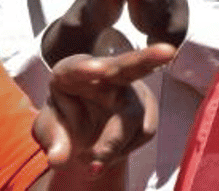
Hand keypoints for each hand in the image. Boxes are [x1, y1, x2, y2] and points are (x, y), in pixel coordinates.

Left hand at [32, 43, 173, 180]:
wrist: (86, 125)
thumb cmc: (64, 118)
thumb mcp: (49, 128)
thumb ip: (52, 139)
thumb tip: (60, 159)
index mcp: (72, 72)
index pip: (76, 68)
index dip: (86, 69)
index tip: (97, 69)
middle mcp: (107, 74)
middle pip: (129, 66)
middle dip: (148, 59)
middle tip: (168, 51)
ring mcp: (132, 90)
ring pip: (132, 117)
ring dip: (112, 145)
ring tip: (92, 167)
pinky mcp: (149, 109)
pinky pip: (142, 134)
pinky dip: (121, 150)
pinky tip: (109, 150)